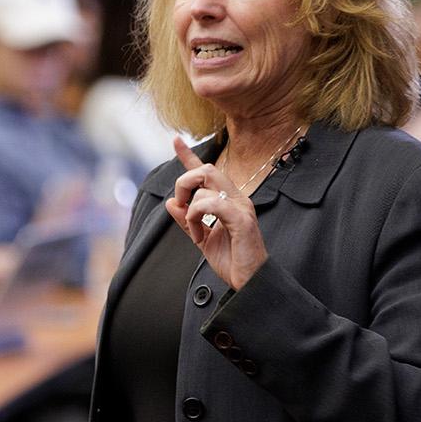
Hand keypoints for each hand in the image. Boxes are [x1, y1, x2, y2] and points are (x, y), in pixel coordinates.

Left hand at [165, 136, 268, 288]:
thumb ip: (187, 220)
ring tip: (196, 231)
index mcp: (227, 200)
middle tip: (181, 206)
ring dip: (191, 209)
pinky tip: (200, 233)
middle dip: (184, 183)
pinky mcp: (242, 219)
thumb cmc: (232, 260)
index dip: (189, 155)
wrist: (249, 281)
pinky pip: (213, 204)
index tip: (175, 140)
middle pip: (206, 169)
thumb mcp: (202, 238)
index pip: (207, 171)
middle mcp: (236, 198)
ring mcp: (241, 206)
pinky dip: (198, 216)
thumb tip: (171, 203)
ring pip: (206, 186)